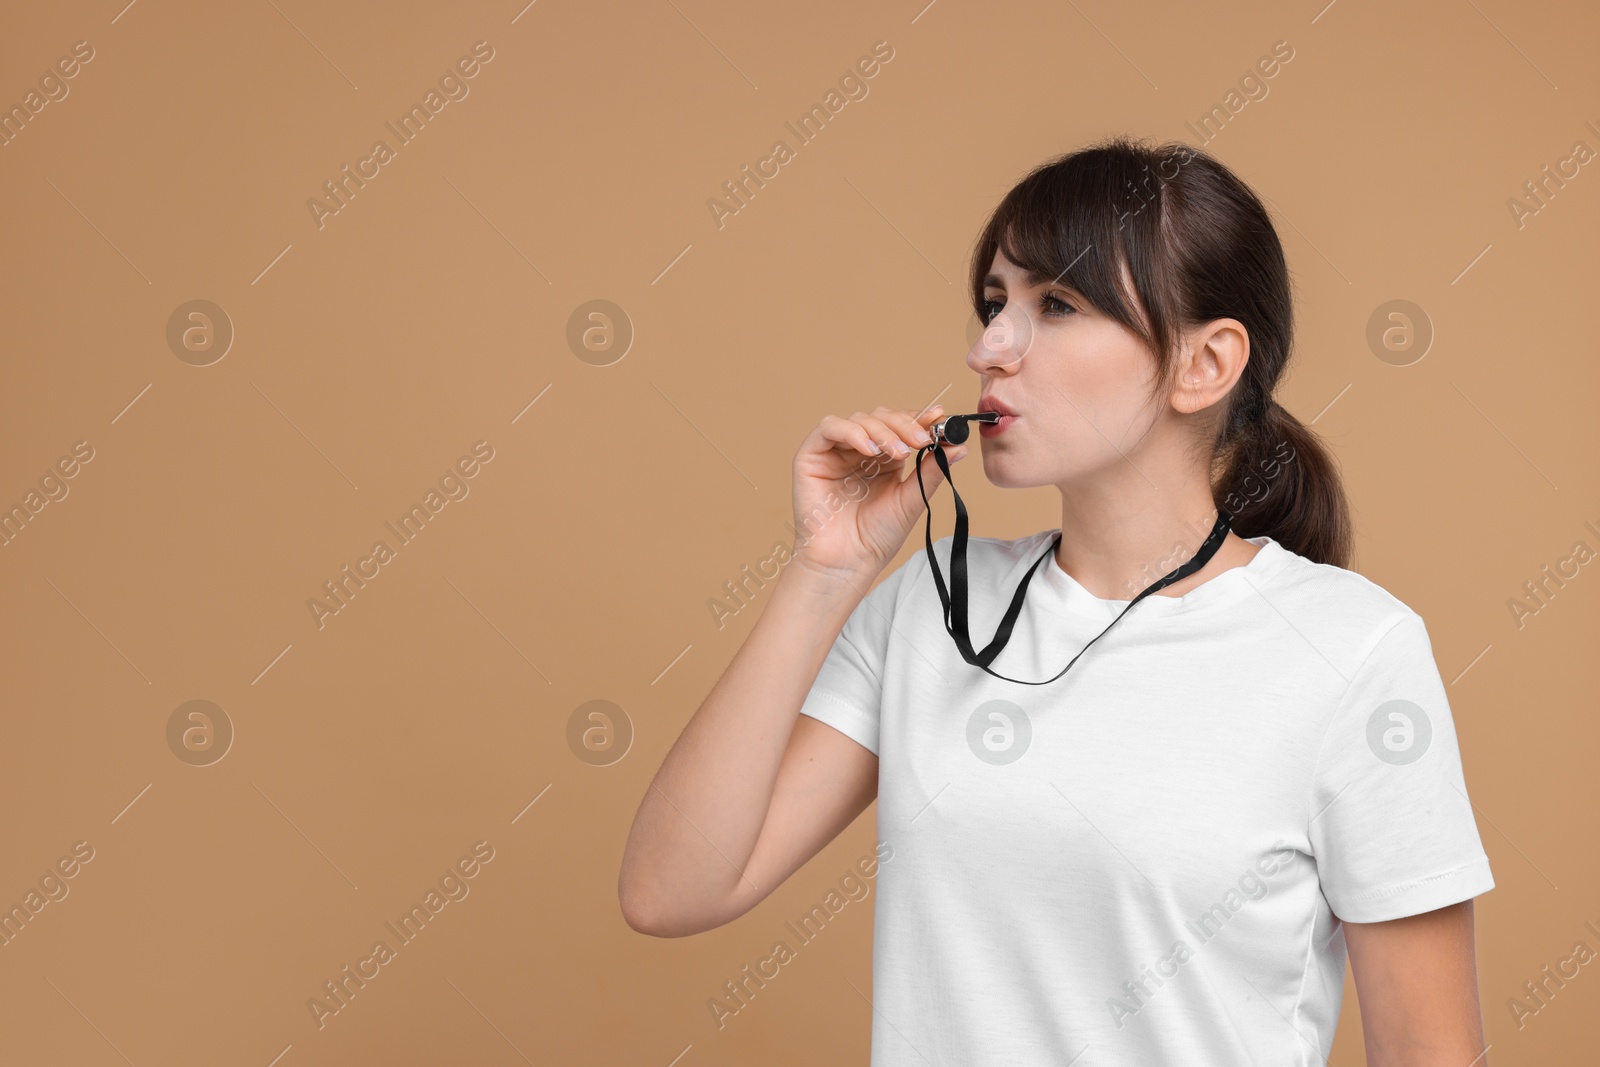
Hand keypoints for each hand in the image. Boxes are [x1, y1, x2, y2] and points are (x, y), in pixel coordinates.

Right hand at [788, 404, 969, 583]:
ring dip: (882, 430)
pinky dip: (851, 432)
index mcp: (884, 459)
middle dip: (904, 424)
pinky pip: (829, 427)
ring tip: (897, 451)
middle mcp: (859, 451)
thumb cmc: (876, 537)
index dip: (920, 419)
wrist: (848, 562)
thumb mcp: (911, 499)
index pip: (901, 426)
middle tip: (921, 439)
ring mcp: (836, 451)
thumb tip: (960, 446)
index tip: (940, 419)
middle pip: (881, 417)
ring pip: (859, 419)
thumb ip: (931, 470)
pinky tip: (868, 449)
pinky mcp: (811, 455)